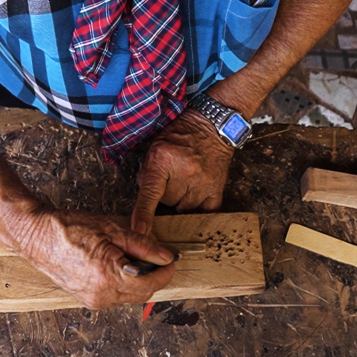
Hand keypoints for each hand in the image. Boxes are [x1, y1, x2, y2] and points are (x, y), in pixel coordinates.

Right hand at [15, 209, 175, 308]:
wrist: (36, 236)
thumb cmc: (69, 228)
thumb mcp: (112, 229)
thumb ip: (142, 245)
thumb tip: (165, 256)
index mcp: (108, 276)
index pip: (150, 283)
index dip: (165, 272)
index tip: (171, 260)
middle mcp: (101, 294)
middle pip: (142, 293)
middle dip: (154, 277)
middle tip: (157, 257)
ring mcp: (92, 300)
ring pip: (129, 297)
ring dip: (138, 281)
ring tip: (134, 257)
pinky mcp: (86, 300)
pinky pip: (114, 296)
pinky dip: (123, 284)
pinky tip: (119, 265)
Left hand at [131, 108, 233, 234]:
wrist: (212, 125)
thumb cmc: (182, 134)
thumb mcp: (157, 146)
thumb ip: (148, 171)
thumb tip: (144, 193)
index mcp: (164, 159)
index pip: (151, 192)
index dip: (144, 213)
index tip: (140, 231)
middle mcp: (184, 172)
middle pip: (167, 202)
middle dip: (166, 194)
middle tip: (172, 177)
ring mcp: (202, 182)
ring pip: (183, 209)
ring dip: (182, 199)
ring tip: (186, 181)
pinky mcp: (216, 188)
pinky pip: (204, 211)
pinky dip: (198, 206)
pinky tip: (197, 192)